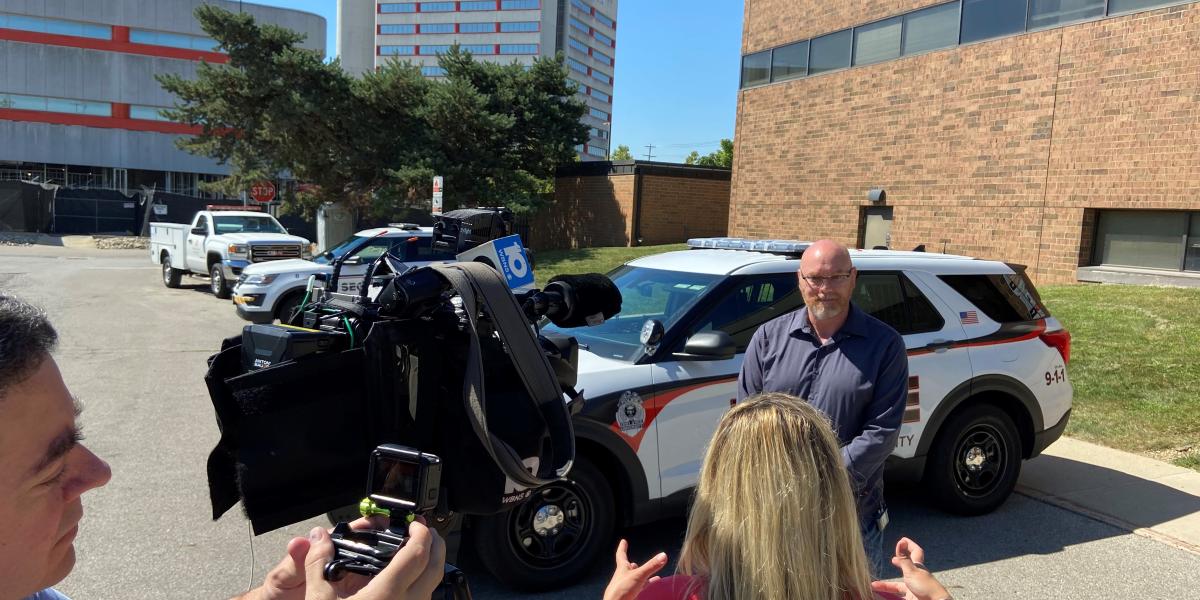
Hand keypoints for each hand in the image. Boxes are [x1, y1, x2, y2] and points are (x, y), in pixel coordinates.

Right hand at [302, 516, 445, 599]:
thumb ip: (319, 565)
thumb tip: (318, 538)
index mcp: (386, 594)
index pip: (418, 554)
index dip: (422, 533)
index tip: (416, 524)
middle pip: (436, 567)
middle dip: (435, 545)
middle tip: (424, 532)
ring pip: (432, 586)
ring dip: (430, 565)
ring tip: (415, 554)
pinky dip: (421, 584)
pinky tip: (405, 582)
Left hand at [603, 538, 667, 599]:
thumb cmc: (622, 589)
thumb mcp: (638, 575)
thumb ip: (651, 566)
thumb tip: (663, 555)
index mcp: (622, 568)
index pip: (621, 555)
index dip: (622, 548)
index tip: (623, 541)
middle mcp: (623, 576)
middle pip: (628, 568)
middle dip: (631, 564)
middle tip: (633, 561)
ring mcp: (626, 586)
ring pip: (635, 578)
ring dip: (641, 575)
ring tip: (648, 573)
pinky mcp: (629, 594)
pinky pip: (639, 587)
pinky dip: (646, 584)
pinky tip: (653, 583)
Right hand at [870, 537, 952, 599]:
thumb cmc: (926, 586)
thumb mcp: (912, 571)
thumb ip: (904, 560)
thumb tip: (900, 544)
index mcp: (918, 566)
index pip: (915, 552)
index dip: (910, 545)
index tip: (902, 540)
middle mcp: (916, 576)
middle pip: (906, 567)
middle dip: (899, 563)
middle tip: (893, 560)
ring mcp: (913, 587)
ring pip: (898, 584)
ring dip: (886, 585)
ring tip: (875, 584)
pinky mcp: (911, 597)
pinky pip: (897, 595)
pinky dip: (889, 594)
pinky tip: (880, 595)